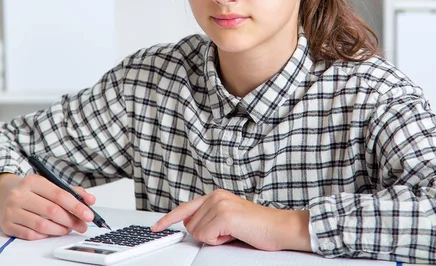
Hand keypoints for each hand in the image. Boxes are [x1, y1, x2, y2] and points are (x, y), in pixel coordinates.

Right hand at [0, 173, 95, 239]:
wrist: (1, 194)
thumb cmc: (31, 191)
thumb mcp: (49, 184)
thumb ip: (71, 191)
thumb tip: (90, 200)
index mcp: (33, 181)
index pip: (59, 195)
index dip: (77, 206)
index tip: (89, 214)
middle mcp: (20, 195)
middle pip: (52, 211)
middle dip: (71, 220)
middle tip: (82, 225)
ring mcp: (12, 211)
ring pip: (42, 225)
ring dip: (60, 229)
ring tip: (68, 229)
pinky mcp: (7, 225)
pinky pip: (31, 235)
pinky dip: (45, 235)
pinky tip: (51, 231)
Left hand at [150, 189, 311, 251]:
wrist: (279, 228)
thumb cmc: (258, 227)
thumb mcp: (229, 219)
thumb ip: (210, 218)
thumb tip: (192, 226)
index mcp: (216, 195)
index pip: (185, 208)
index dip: (168, 219)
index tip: (156, 227)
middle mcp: (216, 196)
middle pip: (190, 225)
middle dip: (207, 234)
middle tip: (228, 232)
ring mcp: (219, 204)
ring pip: (198, 232)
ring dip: (215, 239)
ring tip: (234, 232)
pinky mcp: (224, 215)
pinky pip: (206, 236)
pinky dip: (219, 241)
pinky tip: (234, 233)